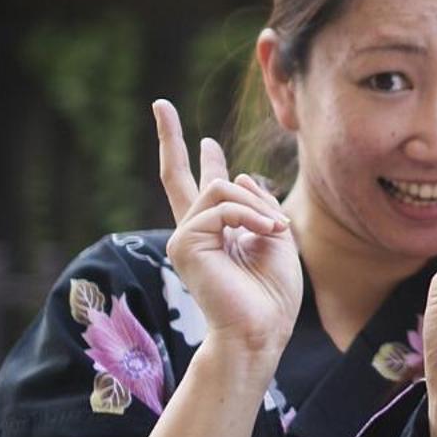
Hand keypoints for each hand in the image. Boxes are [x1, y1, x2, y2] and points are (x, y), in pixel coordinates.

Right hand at [153, 99, 300, 357]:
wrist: (262, 330)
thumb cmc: (273, 294)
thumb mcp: (276, 237)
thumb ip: (258, 205)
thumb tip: (242, 176)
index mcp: (218, 230)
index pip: (200, 187)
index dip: (195, 157)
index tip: (196, 136)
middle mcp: (195, 231)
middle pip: (177, 177)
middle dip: (170, 138)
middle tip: (160, 105)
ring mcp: (186, 237)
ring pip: (220, 189)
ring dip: (256, 204)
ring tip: (275, 228)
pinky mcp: (184, 243)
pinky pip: (221, 208)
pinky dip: (251, 215)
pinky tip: (267, 232)